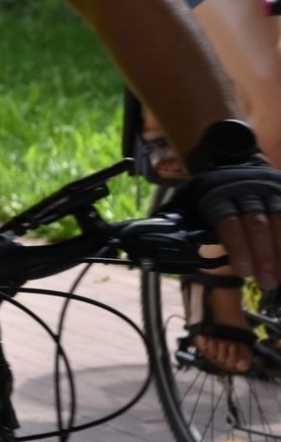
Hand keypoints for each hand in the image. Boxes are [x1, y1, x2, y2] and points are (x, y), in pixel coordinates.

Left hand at [169, 120, 280, 287]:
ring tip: (279, 276)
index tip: (243, 272)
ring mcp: (267, 190)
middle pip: (256, 224)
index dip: (237, 247)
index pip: (227, 222)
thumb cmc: (208, 192)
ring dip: (280, 250)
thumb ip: (185, 222)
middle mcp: (244, 191)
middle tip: (266, 282)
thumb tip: (171, 248)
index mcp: (216, 195)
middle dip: (263, 255)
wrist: (231, 159)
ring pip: (278, 219)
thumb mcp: (191, 201)